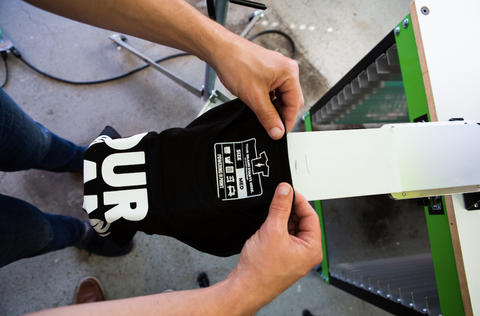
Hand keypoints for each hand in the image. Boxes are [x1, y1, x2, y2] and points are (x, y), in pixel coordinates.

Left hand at [211, 36, 303, 139]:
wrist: (220, 50)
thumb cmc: (237, 63)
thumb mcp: (254, 97)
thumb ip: (268, 117)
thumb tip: (277, 132)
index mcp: (289, 73)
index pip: (295, 104)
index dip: (287, 121)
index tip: (279, 134)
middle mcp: (287, 69)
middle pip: (291, 100)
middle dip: (281, 114)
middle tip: (270, 128)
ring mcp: (277, 70)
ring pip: (281, 96)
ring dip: (273, 108)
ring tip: (261, 115)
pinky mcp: (268, 71)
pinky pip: (274, 90)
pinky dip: (268, 100)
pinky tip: (258, 105)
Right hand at [228, 183, 321, 309]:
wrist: (245, 287)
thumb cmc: (261, 270)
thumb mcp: (272, 230)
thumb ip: (280, 207)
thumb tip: (285, 190)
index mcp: (312, 249)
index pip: (311, 216)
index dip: (299, 201)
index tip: (289, 192)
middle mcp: (306, 253)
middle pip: (302, 221)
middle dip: (289, 210)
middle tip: (279, 199)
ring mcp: (294, 256)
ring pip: (291, 228)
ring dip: (281, 218)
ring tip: (271, 214)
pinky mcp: (282, 256)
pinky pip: (283, 236)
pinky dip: (276, 228)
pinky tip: (267, 226)